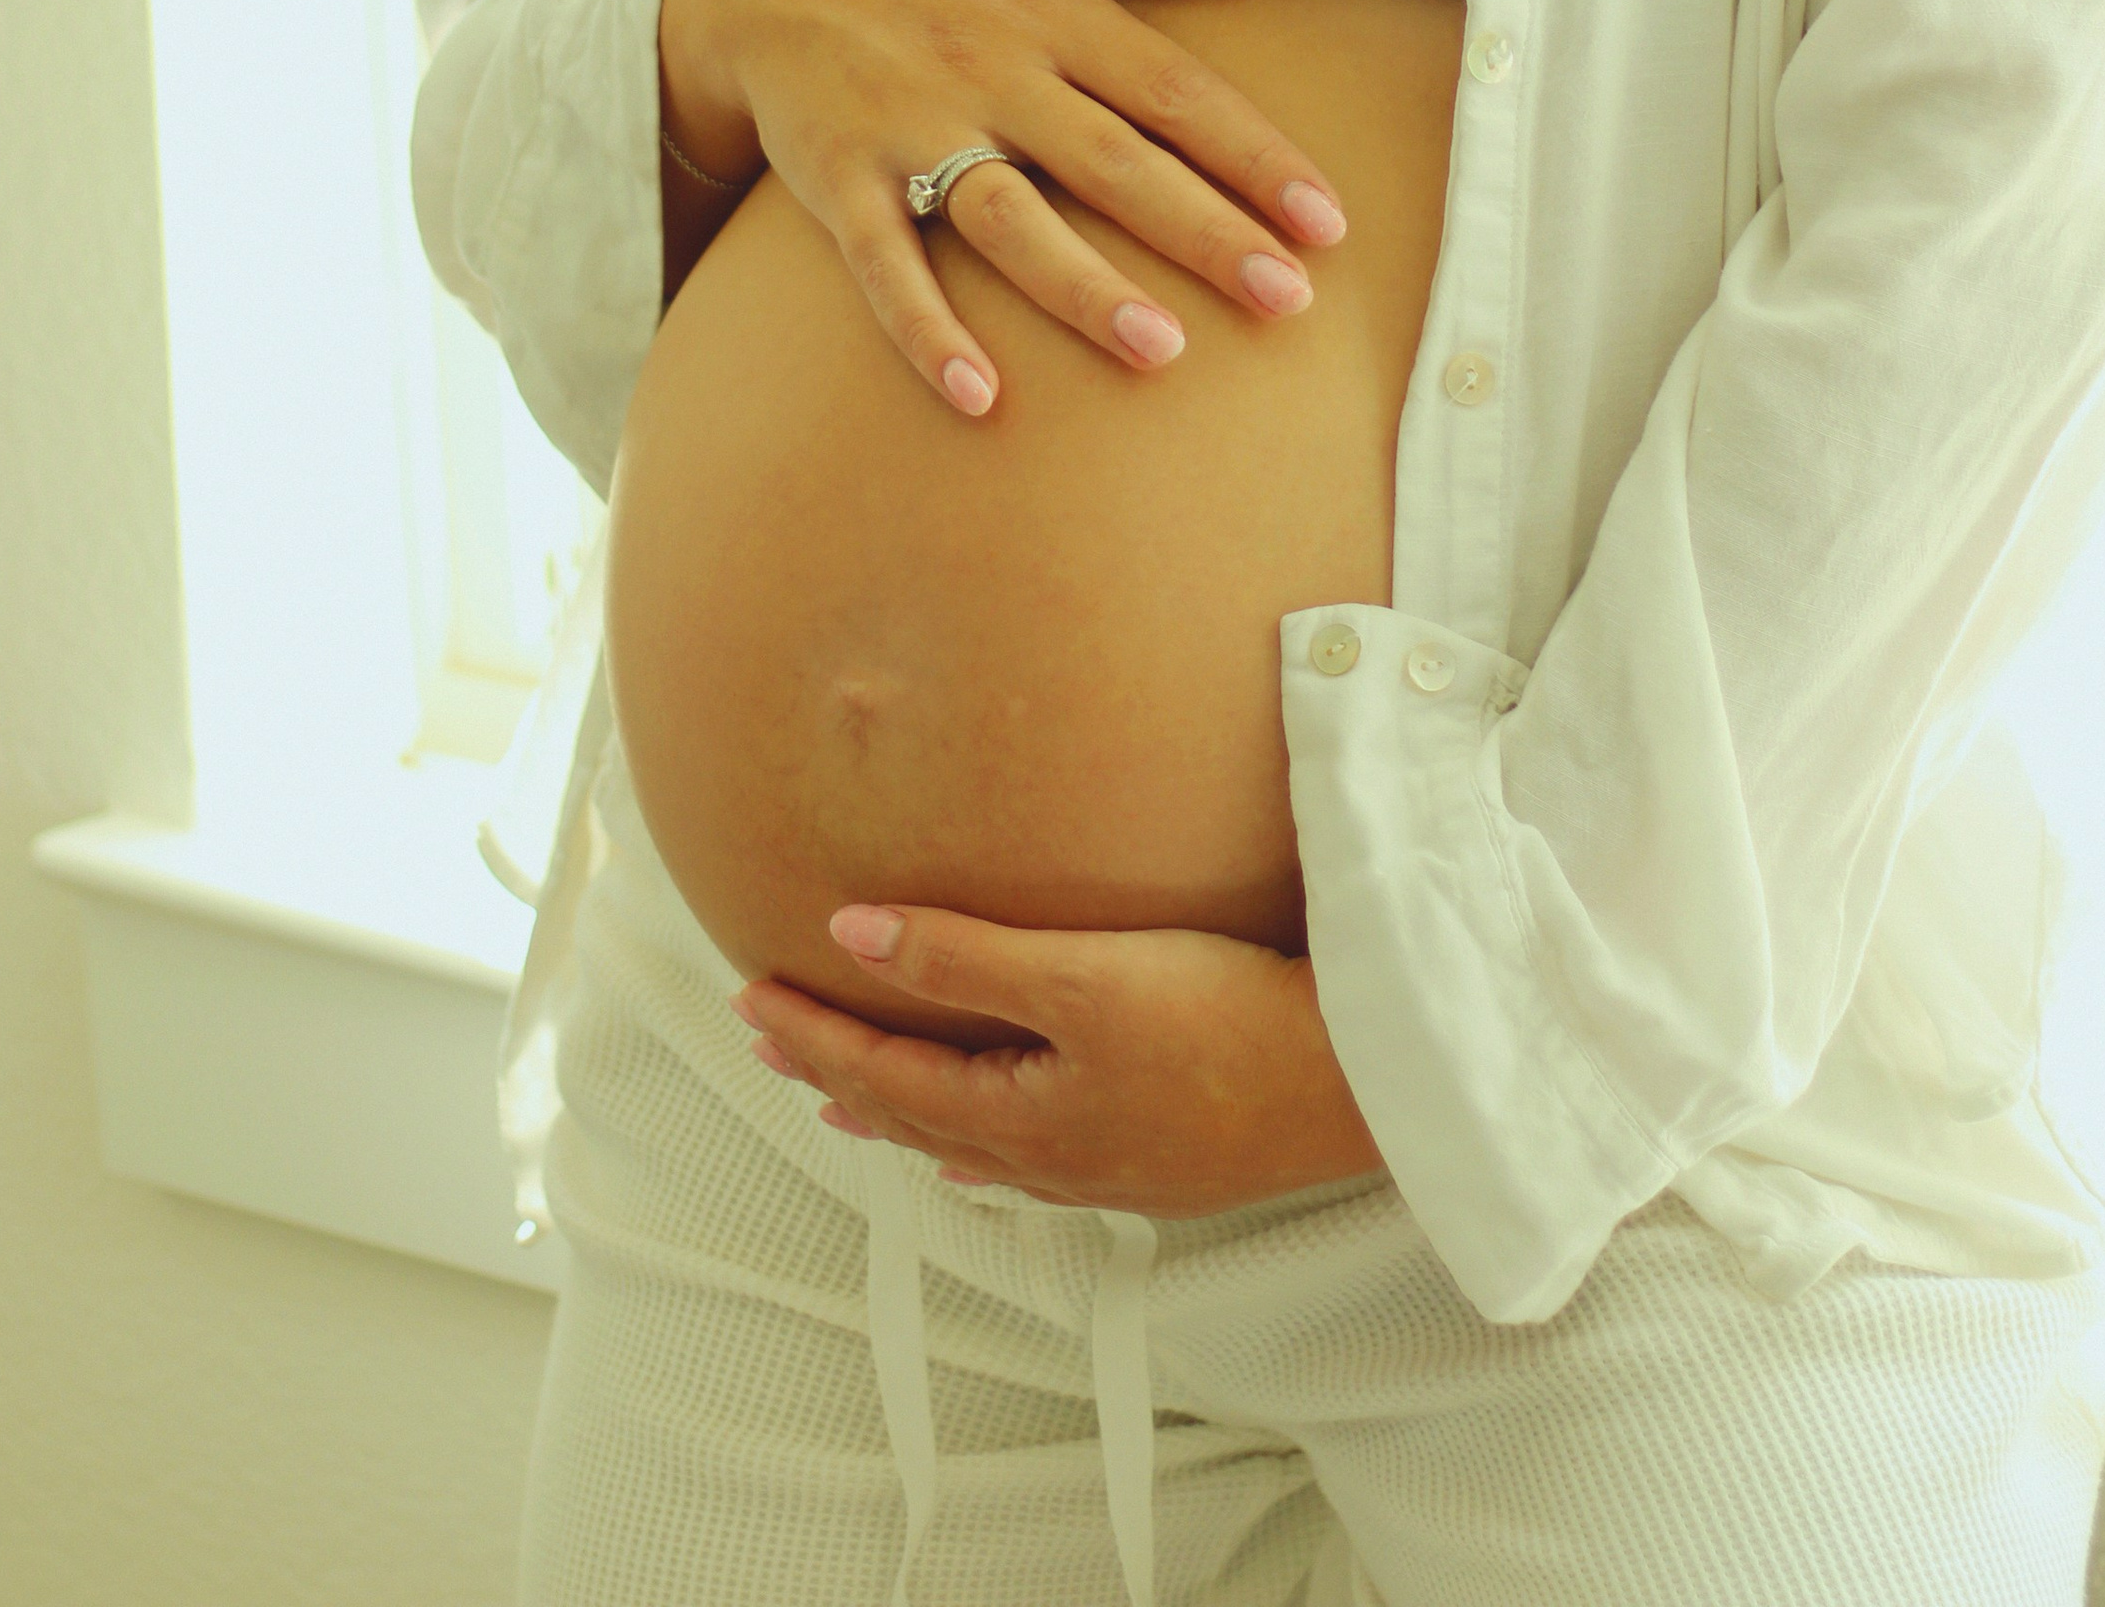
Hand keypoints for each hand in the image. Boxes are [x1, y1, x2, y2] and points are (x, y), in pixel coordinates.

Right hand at [659, 0, 1347, 410]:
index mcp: (1054, 14)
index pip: (1176, 93)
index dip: (1256, 157)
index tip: (1329, 223)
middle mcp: (991, 74)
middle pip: (1114, 165)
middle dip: (1204, 234)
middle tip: (1289, 303)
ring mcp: (911, 130)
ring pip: (1011, 221)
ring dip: (1084, 290)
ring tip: (1162, 353)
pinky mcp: (838, 179)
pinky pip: (884, 266)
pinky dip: (927, 331)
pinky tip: (980, 396)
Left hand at [730, 903, 1388, 1216]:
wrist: (1357, 1084)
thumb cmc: (1226, 1023)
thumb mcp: (1082, 978)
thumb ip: (965, 956)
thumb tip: (850, 937)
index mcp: (1017, 1117)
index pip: (881, 1077)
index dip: (810, 1036)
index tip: (747, 999)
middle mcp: (1047, 1159)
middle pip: (911, 1116)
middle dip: (834, 1074)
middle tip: (770, 1042)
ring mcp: (1102, 1167)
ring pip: (967, 1142)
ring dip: (898, 1113)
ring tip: (846, 1105)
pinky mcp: (1152, 1158)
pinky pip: (1026, 1157)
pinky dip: (975, 1138)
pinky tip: (984, 1151)